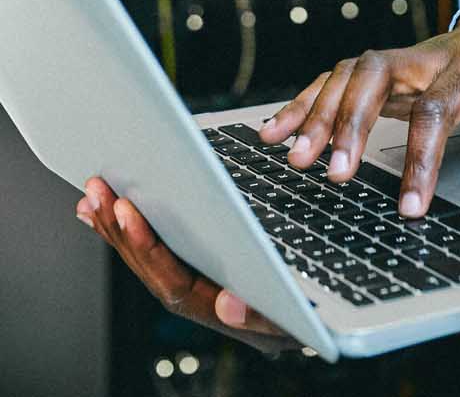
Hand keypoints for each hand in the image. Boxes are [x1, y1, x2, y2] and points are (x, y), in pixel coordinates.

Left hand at [76, 178, 296, 355]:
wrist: (313, 317)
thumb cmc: (307, 313)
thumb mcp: (297, 318)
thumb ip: (263, 319)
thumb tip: (227, 304)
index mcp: (222, 312)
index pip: (173, 283)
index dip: (147, 246)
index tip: (126, 210)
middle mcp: (205, 305)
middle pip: (153, 271)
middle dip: (121, 231)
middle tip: (97, 193)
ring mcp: (200, 291)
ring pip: (150, 262)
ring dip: (118, 229)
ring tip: (94, 197)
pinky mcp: (202, 272)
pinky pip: (160, 256)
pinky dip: (133, 234)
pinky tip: (112, 215)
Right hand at [260, 1, 459, 217]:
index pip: (438, 106)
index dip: (422, 155)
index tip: (411, 205)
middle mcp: (425, 56)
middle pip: (375, 75)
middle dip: (350, 122)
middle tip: (334, 174)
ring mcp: (400, 59)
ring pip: (348, 73)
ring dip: (318, 112)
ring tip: (292, 157)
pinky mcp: (382, 68)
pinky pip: (335, 78)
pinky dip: (303, 102)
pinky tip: (275, 130)